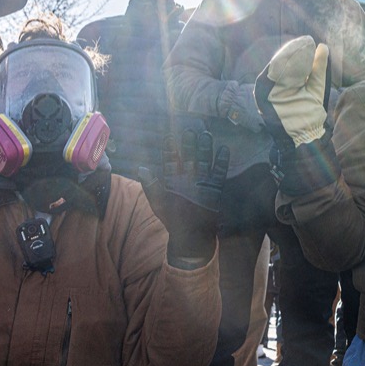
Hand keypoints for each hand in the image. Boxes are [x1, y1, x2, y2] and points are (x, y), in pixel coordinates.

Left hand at [140, 130, 227, 265]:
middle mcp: (188, 176)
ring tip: (206, 135)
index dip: (169, 149)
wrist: (191, 235)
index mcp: (173, 179)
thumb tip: (141, 168)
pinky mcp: (215, 187)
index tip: (169, 136)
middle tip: (189, 130)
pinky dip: (221, 162)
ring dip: (205, 149)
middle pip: (188, 156)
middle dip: (189, 144)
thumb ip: (151, 185)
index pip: (170, 160)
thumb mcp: (158, 202)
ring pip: (204, 160)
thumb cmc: (172, 219)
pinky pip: (219, 172)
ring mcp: (202, 181)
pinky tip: (224, 150)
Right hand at [255, 36, 329, 147]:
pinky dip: (281, 66)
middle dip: (293, 51)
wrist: (306, 134)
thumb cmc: (310, 112)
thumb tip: (322, 46)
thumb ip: (318, 67)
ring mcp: (266, 91)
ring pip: (276, 67)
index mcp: (283, 82)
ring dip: (288, 56)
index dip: (297, 50)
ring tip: (301, 46)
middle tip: (305, 41)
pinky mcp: (262, 95)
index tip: (307, 41)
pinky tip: (293, 57)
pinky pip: (271, 76)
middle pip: (281, 63)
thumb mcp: (315, 86)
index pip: (288, 62)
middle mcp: (272, 85)